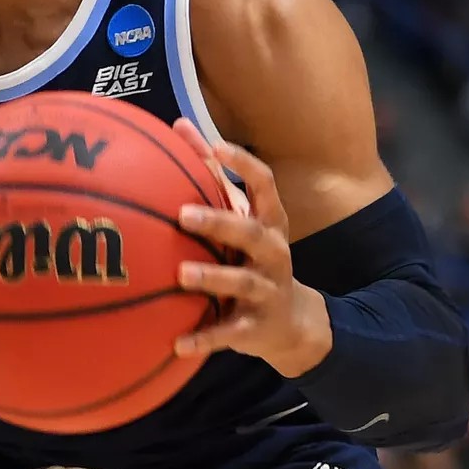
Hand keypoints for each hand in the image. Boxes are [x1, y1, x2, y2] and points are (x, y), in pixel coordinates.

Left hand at [172, 139, 331, 378]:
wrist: (291, 324)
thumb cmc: (251, 257)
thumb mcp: (241, 219)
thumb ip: (212, 176)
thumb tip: (178, 125)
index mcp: (269, 223)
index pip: (265, 186)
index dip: (242, 164)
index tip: (215, 147)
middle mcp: (273, 254)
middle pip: (252, 234)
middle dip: (220, 223)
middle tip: (182, 215)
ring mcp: (266, 292)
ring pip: (241, 284)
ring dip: (211, 278)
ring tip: (181, 274)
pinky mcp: (255, 329)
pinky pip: (228, 334)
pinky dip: (203, 338)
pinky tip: (177, 343)